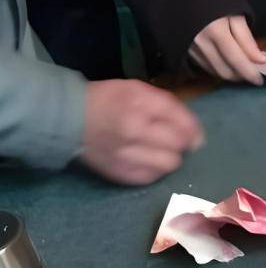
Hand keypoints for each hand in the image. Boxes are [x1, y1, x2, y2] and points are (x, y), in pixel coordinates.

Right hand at [81, 80, 203, 184]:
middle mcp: (134, 130)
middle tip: (172, 141)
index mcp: (140, 105)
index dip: (193, 129)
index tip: (193, 134)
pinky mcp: (119, 172)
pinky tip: (145, 160)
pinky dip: (154, 170)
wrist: (67, 118)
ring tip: (158, 151)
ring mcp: (126, 154)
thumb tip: (196, 135)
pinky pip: (151, 177)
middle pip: (179, 144)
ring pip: (169, 164)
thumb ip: (169, 107)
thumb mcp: (138, 90)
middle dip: (181, 143)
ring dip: (169, 157)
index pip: (183, 121)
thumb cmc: (108, 100)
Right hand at [189, 15, 265, 83]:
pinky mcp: (183, 49)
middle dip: (240, 75)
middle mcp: (201, 43)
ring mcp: (190, 48)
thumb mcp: (235, 13)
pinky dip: (217, 67)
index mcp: (216, 31)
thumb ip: (247, 39)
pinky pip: (204, 66)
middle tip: (251, 72)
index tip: (259, 80)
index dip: (250, 73)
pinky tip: (224, 60)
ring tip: (240, 66)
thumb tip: (260, 60)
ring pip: (214, 71)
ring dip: (229, 73)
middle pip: (224, 71)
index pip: (236, 60)